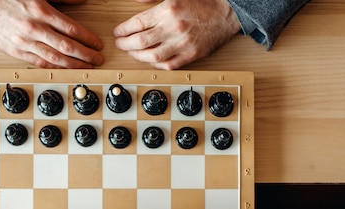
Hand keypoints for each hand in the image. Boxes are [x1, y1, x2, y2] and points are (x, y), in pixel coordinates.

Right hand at [0, 0, 104, 68]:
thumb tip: (82, 2)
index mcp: (40, 11)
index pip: (72, 29)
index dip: (88, 39)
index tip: (97, 45)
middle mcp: (34, 29)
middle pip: (67, 47)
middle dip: (86, 55)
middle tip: (97, 59)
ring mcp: (24, 43)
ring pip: (55, 59)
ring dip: (73, 65)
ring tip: (85, 67)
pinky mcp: (16, 52)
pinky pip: (39, 63)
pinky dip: (54, 68)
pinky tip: (65, 70)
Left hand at [113, 0, 240, 69]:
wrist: (226, 13)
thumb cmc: (202, 2)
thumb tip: (136, 0)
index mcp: (168, 10)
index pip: (137, 23)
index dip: (123, 30)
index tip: (118, 33)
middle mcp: (174, 27)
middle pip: (140, 41)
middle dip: (125, 44)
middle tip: (120, 44)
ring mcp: (183, 43)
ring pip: (152, 56)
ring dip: (138, 56)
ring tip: (133, 53)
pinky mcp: (192, 54)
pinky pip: (169, 65)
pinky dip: (156, 64)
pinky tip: (151, 60)